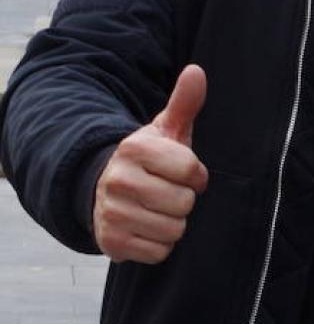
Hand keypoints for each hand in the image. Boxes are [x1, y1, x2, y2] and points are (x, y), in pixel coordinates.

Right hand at [92, 65, 209, 262]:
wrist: (106, 191)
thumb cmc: (150, 160)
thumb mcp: (166, 130)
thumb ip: (184, 103)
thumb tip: (196, 70)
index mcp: (134, 149)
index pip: (191, 170)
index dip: (197, 176)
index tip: (187, 173)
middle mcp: (117, 180)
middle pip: (184, 203)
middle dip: (184, 200)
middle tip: (169, 192)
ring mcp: (110, 213)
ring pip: (173, 230)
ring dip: (174, 223)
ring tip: (158, 209)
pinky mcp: (109, 243)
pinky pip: (159, 252)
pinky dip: (160, 244)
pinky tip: (148, 228)